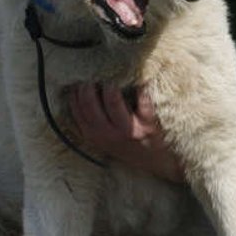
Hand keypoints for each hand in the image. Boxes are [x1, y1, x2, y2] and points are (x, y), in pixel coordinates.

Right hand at [67, 83, 184, 181]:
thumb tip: (81, 89)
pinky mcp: (149, 126)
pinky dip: (142, 90)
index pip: (78, 111)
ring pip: (113, 102)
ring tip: (113, 77)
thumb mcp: (105, 138)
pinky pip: (143, 103)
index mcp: (95, 137)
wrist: (159, 162)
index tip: (78, 78)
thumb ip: (94, 121)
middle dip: (88, 86)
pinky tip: (141, 84)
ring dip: (111, 86)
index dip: (76, 92)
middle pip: (90, 105)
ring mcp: (129, 131)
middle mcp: (109, 135)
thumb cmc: (130, 145)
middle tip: (93, 73)